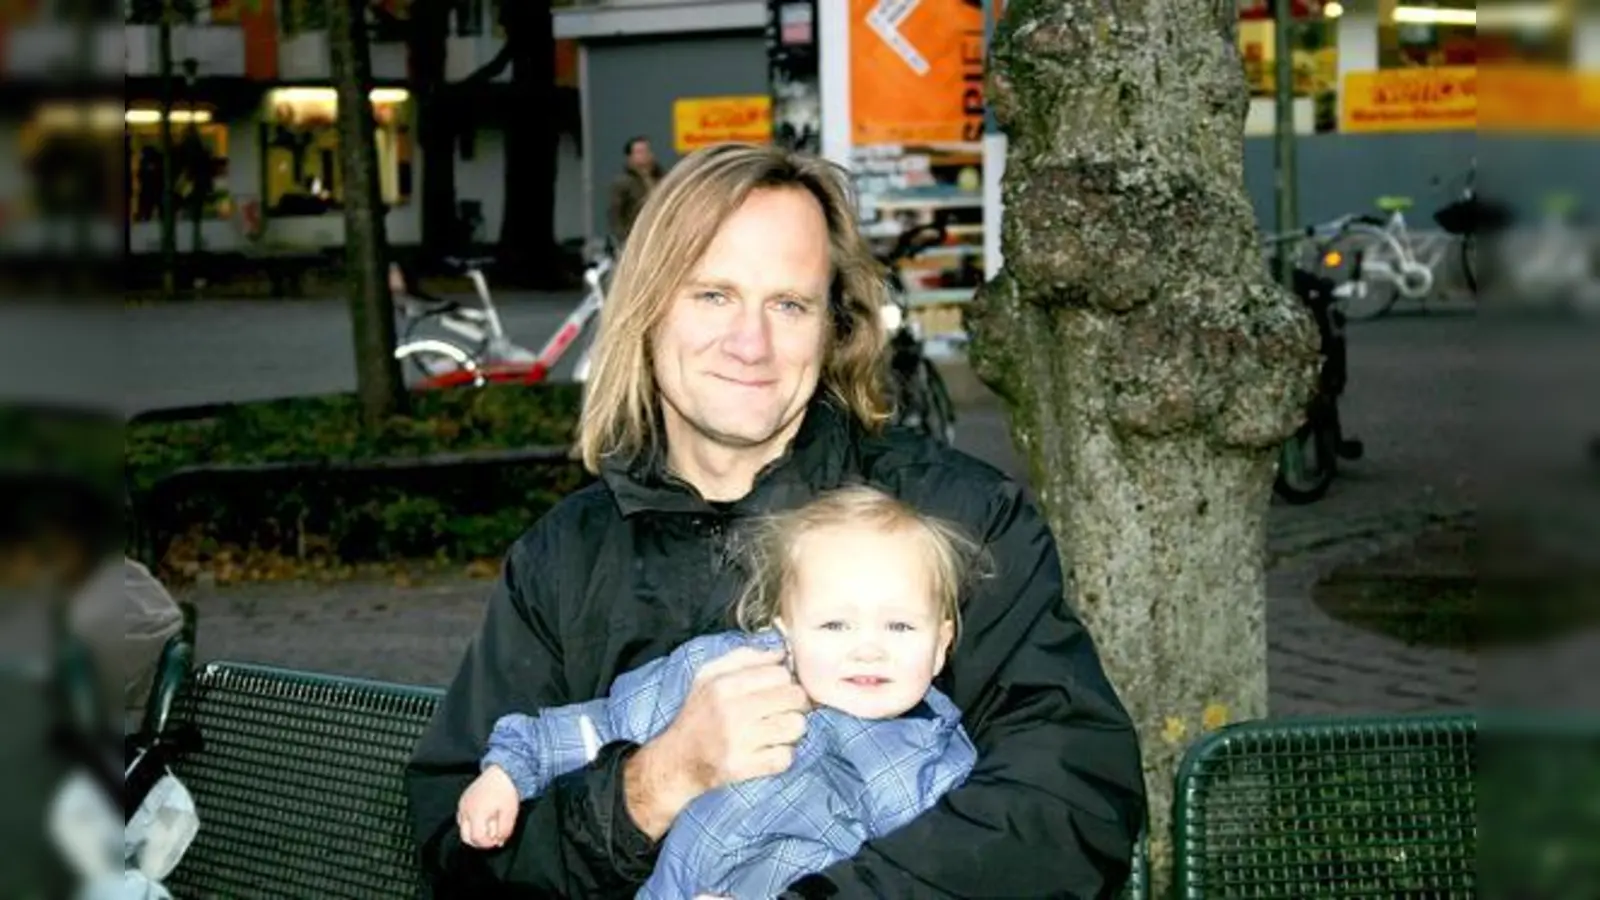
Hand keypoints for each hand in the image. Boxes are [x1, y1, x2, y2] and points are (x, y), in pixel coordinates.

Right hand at [456, 765, 519, 848]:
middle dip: (479, 841)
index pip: (477, 838)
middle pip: (466, 837)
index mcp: (477, 814)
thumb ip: (504, 831)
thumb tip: (499, 842)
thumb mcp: (510, 814)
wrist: (502, 772)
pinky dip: (471, 822)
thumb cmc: (506, 792)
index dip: (487, 844)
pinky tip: (483, 818)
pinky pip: (462, 818)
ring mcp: (462, 805)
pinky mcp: (462, 800)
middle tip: (492, 837)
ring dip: (474, 832)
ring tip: (489, 825)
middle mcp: (466, 810)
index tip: (497, 840)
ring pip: (463, 828)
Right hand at [624, 647, 809, 838]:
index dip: (786, 681)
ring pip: (795, 726)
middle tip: (784, 710)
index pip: (780, 674)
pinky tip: (768, 750)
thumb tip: (781, 653)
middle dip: (796, 703)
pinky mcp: (743, 767)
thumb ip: (744, 658)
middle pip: (794, 698)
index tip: (780, 689)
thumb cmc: (699, 713)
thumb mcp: (709, 675)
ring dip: (792, 729)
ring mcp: (738, 741)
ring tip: (778, 730)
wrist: (678, 759)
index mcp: (724, 685)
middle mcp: (731, 711)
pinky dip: (782, 754)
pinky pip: (785, 757)